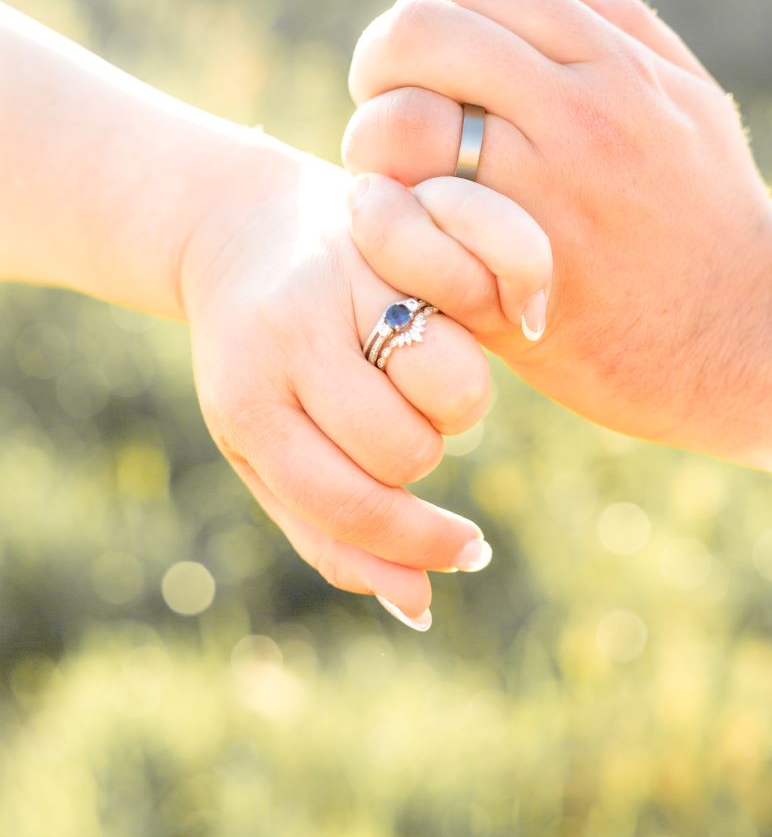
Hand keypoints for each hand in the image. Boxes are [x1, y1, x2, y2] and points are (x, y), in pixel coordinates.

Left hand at [178, 145, 550, 627]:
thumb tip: (420, 608)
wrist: (239, 228)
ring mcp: (341, 283)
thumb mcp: (265, 451)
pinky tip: (431, 333)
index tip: (466, 552)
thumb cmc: (255, 363)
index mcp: (247, 404)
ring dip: (447, 408)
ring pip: (448, 388)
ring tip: (410, 382)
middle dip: (418, 457)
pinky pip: (467, 322)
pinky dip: (464, 345)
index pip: (344, 500)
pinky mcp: (389, 242)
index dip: (414, 542)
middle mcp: (288, 339)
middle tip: (392, 426)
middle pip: (403, 448)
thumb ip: (332, 533)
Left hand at [344, 0, 771, 474]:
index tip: (419, 54)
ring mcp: (536, 203)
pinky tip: (405, 224)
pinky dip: (387, 214)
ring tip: (390, 166)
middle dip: (378, 61)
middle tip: (383, 100)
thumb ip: (621, 23)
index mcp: (611, 68)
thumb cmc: (715, 215)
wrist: (743, 340)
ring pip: (397, 127)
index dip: (423, 7)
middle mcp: (572, 121)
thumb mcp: (692, 104)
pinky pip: (406, 221)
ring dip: (372, 141)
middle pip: (419, 37)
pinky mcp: (504, 284)